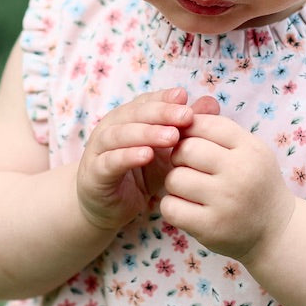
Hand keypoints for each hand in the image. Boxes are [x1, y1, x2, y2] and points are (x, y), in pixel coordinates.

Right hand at [76, 89, 218, 232]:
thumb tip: (212, 102)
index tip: (186, 98)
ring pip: (120, 134)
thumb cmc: (140, 175)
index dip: (165, 99)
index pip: (146, 101)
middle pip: (135, 113)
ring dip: (146, 133)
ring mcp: (99, 149)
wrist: (108, 207)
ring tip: (171, 136)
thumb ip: (186, 127)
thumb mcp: (167, 151)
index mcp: (128, 118)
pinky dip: (127, 156)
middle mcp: (111, 128)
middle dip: (162, 113)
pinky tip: (146, 155)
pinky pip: (110, 161)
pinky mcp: (94, 173)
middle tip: (186, 116)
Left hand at [160, 110, 295, 263]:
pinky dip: (172, 206)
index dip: (189, 129)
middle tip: (186, 166)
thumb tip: (182, 115)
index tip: (190, 141)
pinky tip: (185, 207)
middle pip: (186, 150)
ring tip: (188, 189)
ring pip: (175, 179)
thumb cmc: (255, 184)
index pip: (206, 125)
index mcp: (251, 149)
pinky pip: (171, 207)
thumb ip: (220, 132)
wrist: (276, 230)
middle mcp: (240, 174)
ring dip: (174, 182)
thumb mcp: (251, 151)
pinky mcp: (211, 227)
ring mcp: (226, 202)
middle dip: (178, 156)